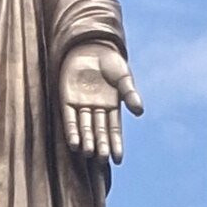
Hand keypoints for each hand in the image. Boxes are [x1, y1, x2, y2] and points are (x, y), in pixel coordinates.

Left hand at [59, 42, 142, 162]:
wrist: (90, 45)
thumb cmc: (110, 62)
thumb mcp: (123, 78)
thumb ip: (130, 94)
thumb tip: (140, 112)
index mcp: (112, 106)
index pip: (114, 129)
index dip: (116, 144)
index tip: (117, 160)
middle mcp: (96, 109)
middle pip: (99, 132)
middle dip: (101, 146)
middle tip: (103, 160)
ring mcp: (81, 105)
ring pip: (84, 128)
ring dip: (86, 141)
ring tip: (89, 154)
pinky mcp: (67, 99)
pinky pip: (69, 119)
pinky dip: (72, 131)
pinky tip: (74, 144)